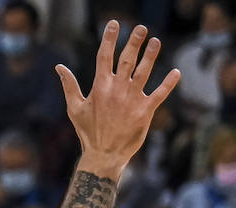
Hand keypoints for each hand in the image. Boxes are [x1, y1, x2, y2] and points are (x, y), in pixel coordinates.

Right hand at [56, 22, 179, 173]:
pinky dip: (169, 82)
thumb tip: (59, 67)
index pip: (104, 57)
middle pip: (127, 60)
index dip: (109, 39)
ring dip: (151, 55)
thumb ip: (69, 85)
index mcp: (100, 87)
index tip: (115, 24)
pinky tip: (176, 72)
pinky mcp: (145, 111)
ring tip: (156, 42)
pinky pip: (160, 93)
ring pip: (144, 72)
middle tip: (141, 28)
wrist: (104, 155)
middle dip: (134, 42)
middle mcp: (117, 90)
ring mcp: (132, 100)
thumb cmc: (87, 132)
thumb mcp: (74, 108)